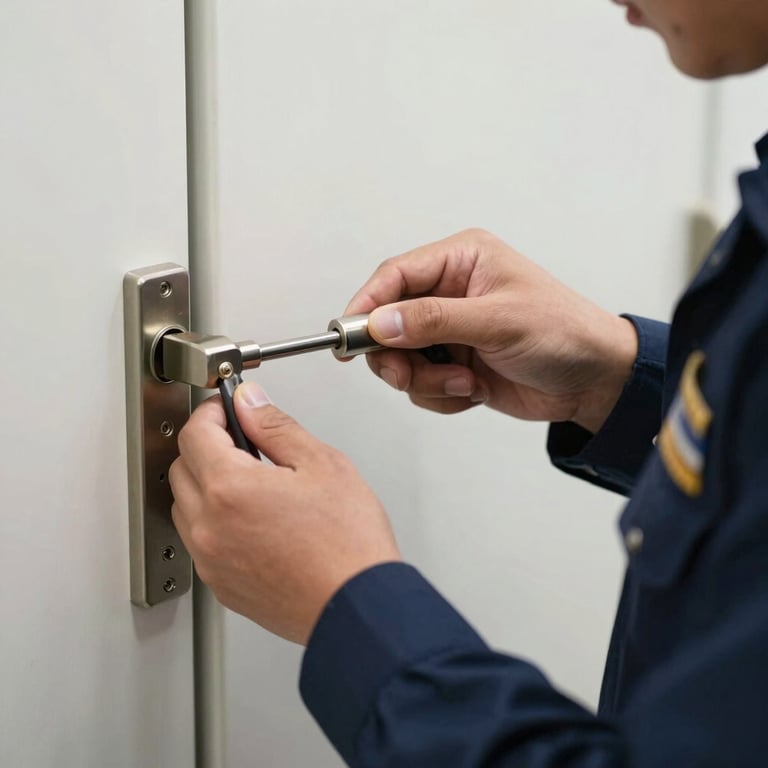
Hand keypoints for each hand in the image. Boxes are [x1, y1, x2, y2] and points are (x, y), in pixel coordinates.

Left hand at [169, 381, 399, 644]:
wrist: (358, 606)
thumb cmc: (349, 543)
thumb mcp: (322, 464)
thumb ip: (276, 426)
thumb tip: (250, 404)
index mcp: (230, 489)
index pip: (194, 433)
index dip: (211, 412)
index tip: (228, 408)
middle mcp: (209, 527)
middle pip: (181, 468)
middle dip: (206, 446)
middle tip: (243, 439)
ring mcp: (212, 561)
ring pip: (186, 507)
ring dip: (206, 485)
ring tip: (252, 481)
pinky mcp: (222, 586)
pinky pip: (201, 542)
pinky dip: (215, 521)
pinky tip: (254, 518)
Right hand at [345, 229, 637, 433]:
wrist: (594, 381)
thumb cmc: (562, 333)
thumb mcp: (498, 321)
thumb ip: (434, 321)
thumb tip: (379, 322)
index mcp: (461, 261)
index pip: (395, 276)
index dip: (367, 305)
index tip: (348, 336)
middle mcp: (449, 293)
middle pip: (388, 322)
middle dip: (396, 355)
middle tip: (406, 373)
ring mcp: (450, 332)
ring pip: (401, 359)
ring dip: (425, 380)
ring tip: (464, 382)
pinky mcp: (453, 364)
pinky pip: (421, 385)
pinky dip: (441, 395)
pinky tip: (475, 390)